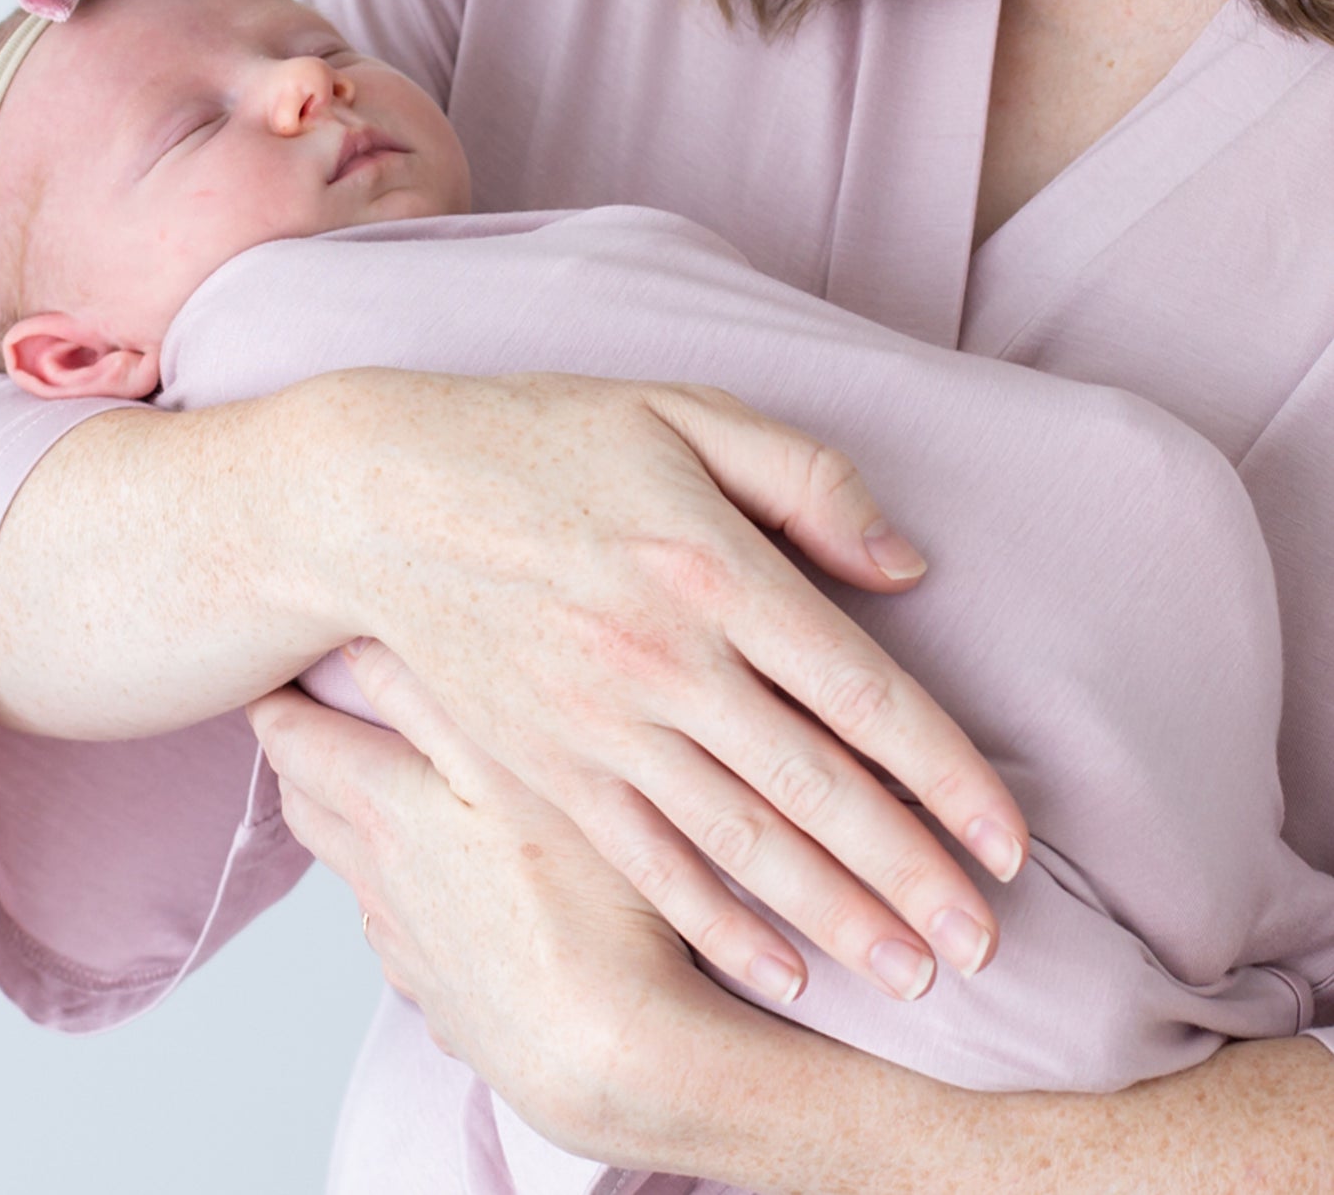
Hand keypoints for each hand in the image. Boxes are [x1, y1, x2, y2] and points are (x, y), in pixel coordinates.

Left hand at [247, 678, 710, 1156]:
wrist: (604, 1052)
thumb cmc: (577, 898)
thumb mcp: (507, 768)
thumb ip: (428, 697)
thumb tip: (357, 635)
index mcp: (384, 813)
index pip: (295, 742)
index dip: (272, 698)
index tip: (266, 666)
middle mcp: (379, 881)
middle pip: (308, 806)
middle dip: (296, 755)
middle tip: (305, 713)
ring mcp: (409, 947)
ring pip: (352, 873)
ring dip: (344, 824)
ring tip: (368, 790)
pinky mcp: (446, 996)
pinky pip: (398, 933)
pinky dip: (397, 894)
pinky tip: (443, 888)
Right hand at [295, 370, 1027, 1001]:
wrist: (379, 499)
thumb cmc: (539, 441)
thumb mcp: (682, 412)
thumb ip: (807, 479)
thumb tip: (906, 565)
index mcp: (715, 567)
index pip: (863, 691)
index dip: (947, 773)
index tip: (1009, 840)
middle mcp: (667, 660)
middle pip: (816, 790)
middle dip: (912, 875)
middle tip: (986, 947)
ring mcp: (600, 724)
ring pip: (743, 844)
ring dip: (836, 918)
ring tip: (912, 975)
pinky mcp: (545, 766)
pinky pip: (646, 862)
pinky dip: (717, 925)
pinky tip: (779, 970)